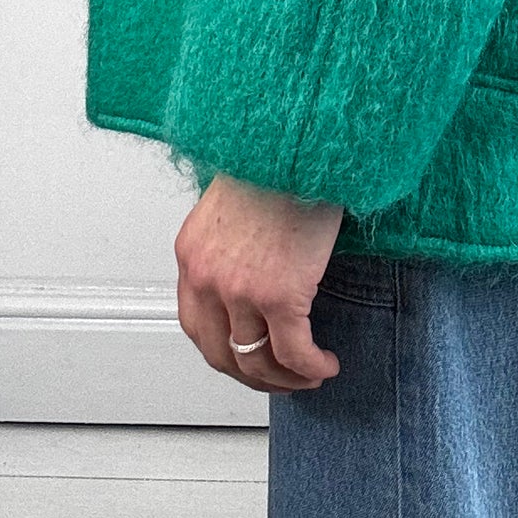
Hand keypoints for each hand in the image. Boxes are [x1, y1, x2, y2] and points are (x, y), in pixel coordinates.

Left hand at [174, 171, 344, 391]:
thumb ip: (230, 245)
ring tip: (310, 374)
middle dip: (254, 376)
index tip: (250, 358)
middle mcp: (207, 279)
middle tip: (281, 378)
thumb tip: (253, 274)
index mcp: (192, 255)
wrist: (296, 139)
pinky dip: (311, 367)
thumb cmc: (275, 160)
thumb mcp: (233, 206)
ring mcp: (240, 291)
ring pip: (257, 361)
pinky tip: (325, 364)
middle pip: (222, 354)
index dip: (225, 352)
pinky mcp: (279, 294)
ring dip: (285, 379)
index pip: (196, 327)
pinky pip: (294, 352)